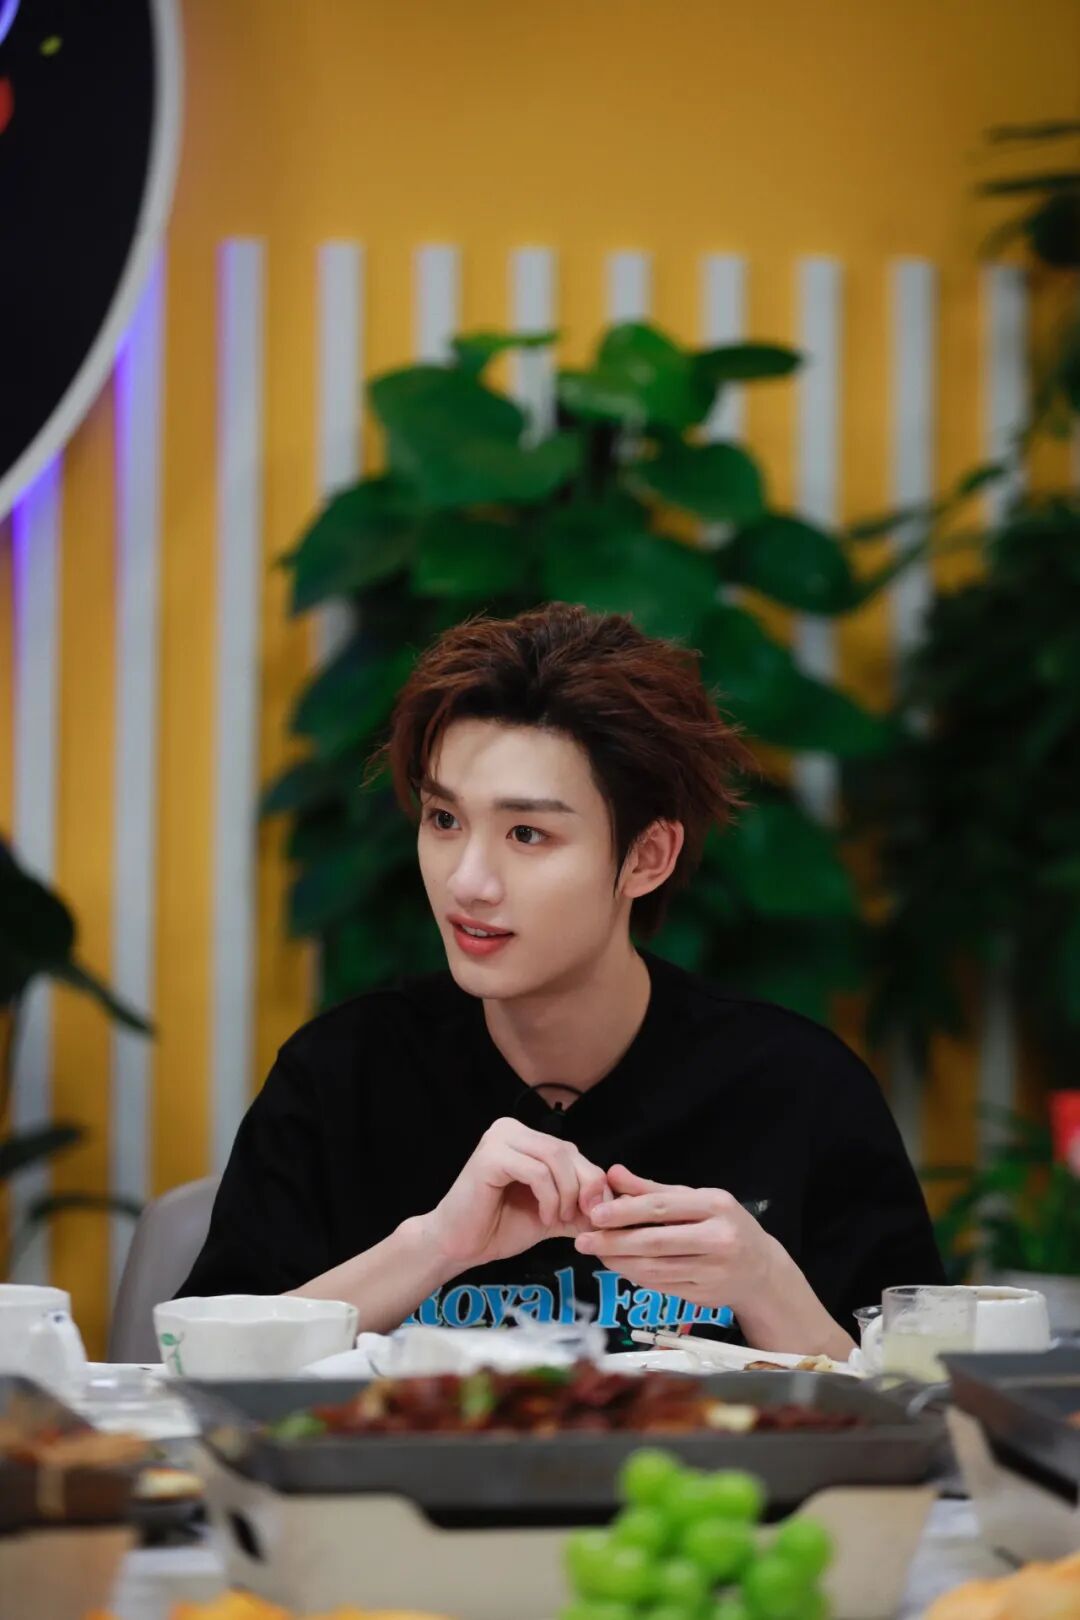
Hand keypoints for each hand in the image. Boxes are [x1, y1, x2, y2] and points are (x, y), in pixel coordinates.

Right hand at [423, 1118, 610, 1272]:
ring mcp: (498, 1139)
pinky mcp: (490, 1157)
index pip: (572, 1151)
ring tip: (559, 1218)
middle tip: (585, 1216)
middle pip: (567, 1151)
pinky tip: (543, 1217)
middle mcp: (511, 1129)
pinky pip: (537, 1171)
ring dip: (567, 1194)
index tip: (597, 1212)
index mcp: (525, 1137)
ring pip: (555, 1158)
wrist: (459, 1245)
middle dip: (585, 1187)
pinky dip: (549, 1197)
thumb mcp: (551, 1213)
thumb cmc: (500, 1226)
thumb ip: (579, 1205)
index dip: (592, 1181)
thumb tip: (617, 1205)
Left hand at [572, 1163, 776, 1313]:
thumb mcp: (696, 1198)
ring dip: (619, 1262)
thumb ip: (653, 1189)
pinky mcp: (705, 1296)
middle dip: (614, 1241)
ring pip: (655, 1269)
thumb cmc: (723, 1225)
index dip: (625, 1211)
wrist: (761, 1270)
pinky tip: (620, 1266)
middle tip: (583, 1240)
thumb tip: (613, 1173)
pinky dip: (636, 1276)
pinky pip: (661, 1285)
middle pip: (655, 1242)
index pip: (662, 1207)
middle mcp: (717, 1239)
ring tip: (597, 1253)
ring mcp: (713, 1271)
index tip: (595, 1214)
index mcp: (715, 1206)